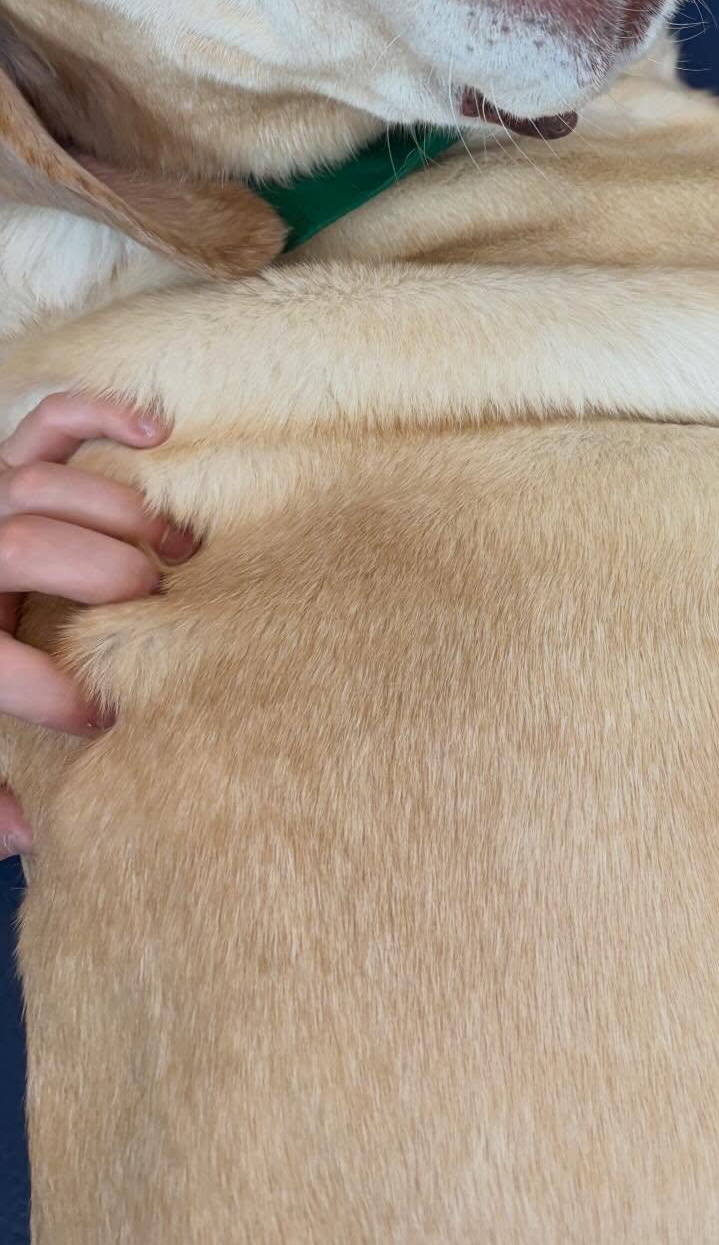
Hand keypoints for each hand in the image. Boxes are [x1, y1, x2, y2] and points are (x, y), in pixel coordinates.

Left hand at [0, 395, 194, 856]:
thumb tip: (29, 832)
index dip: (56, 695)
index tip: (104, 718)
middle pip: (38, 547)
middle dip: (110, 579)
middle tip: (158, 607)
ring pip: (56, 482)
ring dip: (126, 512)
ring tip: (176, 549)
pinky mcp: (7, 460)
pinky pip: (55, 420)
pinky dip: (106, 412)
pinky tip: (157, 431)